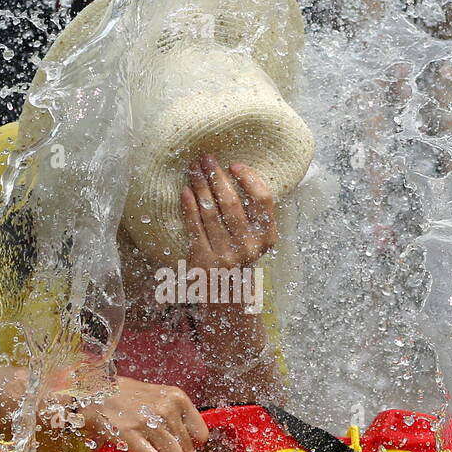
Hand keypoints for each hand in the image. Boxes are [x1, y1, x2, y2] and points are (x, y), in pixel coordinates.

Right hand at [80, 377, 208, 451]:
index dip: (191, 445)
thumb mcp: (160, 396)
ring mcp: (149, 421)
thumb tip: (192, 443)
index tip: (179, 445)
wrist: (95, 392)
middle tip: (160, 449)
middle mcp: (167, 408)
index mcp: (177, 398)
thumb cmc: (129, 397)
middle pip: (188, 450)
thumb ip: (177, 415)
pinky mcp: (131, 433)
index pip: (201, 435)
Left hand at [181, 155, 276, 273]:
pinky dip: (189, 206)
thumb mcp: (255, 237)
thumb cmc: (240, 254)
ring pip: (211, 212)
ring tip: (193, 169)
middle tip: (207, 158)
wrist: (226, 292)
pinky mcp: (204, 261)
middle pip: (232, 203)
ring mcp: (226, 255)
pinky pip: (194, 227)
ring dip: (200, 186)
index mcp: (267, 237)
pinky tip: (185, 190)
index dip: (249, 179)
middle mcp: (249, 247)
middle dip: (217, 176)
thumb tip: (233, 173)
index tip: (235, 165)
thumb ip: (252, 213)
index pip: (263, 200)